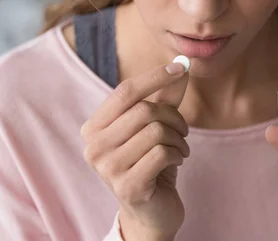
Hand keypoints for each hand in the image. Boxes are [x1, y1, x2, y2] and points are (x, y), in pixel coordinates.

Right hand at [81, 62, 189, 240]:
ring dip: (178, 138)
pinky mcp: (127, 186)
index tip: (180, 68)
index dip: (155, 76)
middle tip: (183, 131)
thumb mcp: (156, 127)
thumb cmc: (151, 164)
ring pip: (156, 131)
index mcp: (94, 128)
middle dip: (174, 117)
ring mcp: (108, 168)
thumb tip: (182, 65)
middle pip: (144, 110)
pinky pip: (162, 153)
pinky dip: (177, 154)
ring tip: (179, 149)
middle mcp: (94, 147)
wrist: (150, 211)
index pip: (125, 91)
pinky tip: (176, 161)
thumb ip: (165, 97)